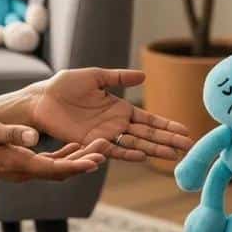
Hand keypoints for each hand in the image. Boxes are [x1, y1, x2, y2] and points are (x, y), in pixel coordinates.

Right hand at [0, 117, 107, 181]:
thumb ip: (11, 133)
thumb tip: (33, 136)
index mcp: (19, 164)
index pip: (54, 168)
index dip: (77, 165)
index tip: (96, 160)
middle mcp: (24, 172)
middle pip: (62, 170)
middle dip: (85, 160)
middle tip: (105, 146)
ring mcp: (23, 170)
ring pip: (57, 167)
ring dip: (78, 158)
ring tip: (98, 146)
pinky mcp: (21, 164)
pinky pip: (48, 164)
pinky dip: (64, 156)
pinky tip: (75, 146)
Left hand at [30, 68, 193, 161]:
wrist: (42, 99)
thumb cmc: (65, 86)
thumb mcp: (95, 77)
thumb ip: (119, 77)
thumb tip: (144, 76)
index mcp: (120, 108)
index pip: (149, 120)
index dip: (167, 126)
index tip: (185, 131)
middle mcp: (116, 124)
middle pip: (148, 135)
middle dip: (168, 141)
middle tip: (189, 147)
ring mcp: (106, 135)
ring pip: (136, 143)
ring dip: (155, 149)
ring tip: (174, 155)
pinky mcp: (91, 142)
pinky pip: (114, 149)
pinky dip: (129, 152)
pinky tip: (144, 155)